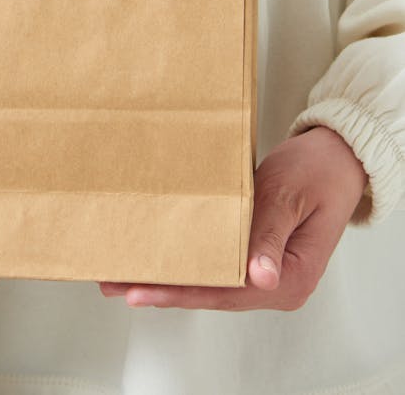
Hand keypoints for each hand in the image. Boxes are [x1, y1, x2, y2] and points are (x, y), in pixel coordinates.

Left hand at [99, 125, 368, 309]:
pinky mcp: (254, 255)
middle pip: (210, 293)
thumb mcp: (289, 196)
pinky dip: (185, 262)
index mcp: (289, 279)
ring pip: (208, 282)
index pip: (224, 293)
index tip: (141, 291)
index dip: (180, 291)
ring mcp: (263, 272)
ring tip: (122, 276)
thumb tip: (259, 278)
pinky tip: (156, 259)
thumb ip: (270, 235)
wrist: (336, 157)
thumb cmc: (315, 171)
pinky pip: (215, 265)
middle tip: (114, 283)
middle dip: (162, 289)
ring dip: (168, 277)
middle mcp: (275, 284)